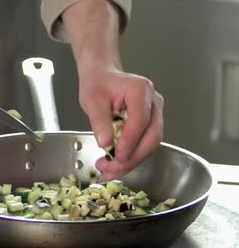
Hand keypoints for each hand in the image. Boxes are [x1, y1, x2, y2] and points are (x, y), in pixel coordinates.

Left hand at [78, 65, 163, 179]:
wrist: (102, 77)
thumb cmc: (97, 84)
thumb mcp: (92, 100)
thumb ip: (99, 121)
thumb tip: (105, 144)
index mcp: (140, 90)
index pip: (140, 120)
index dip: (130, 141)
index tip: (117, 156)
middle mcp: (154, 102)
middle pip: (151, 135)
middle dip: (132, 157)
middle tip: (112, 169)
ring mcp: (155, 113)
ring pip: (150, 143)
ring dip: (132, 160)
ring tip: (109, 170)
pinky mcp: (150, 124)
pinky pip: (144, 143)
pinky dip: (131, 156)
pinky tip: (115, 164)